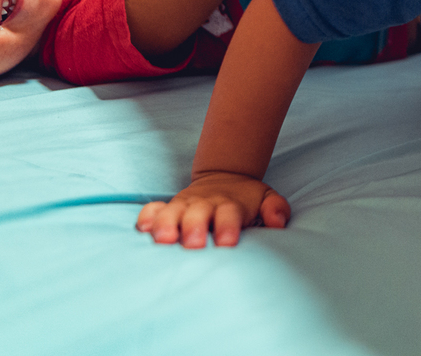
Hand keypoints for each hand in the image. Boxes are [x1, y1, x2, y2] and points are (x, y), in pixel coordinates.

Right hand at [136, 171, 289, 247]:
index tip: (227, 243)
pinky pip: (153, 209)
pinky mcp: (169, 208)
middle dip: (194, 228)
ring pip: (172, 212)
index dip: (227, 227)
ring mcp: (185, 205)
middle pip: (197, 214)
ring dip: (166, 225)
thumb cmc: (246, 199)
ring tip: (163, 239)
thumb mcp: (267, 198)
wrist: (225, 176)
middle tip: (194, 244)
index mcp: (229, 204)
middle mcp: (205, 204)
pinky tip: (142, 228)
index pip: (229, 214)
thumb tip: (277, 222)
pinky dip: (147, 217)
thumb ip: (276, 208)